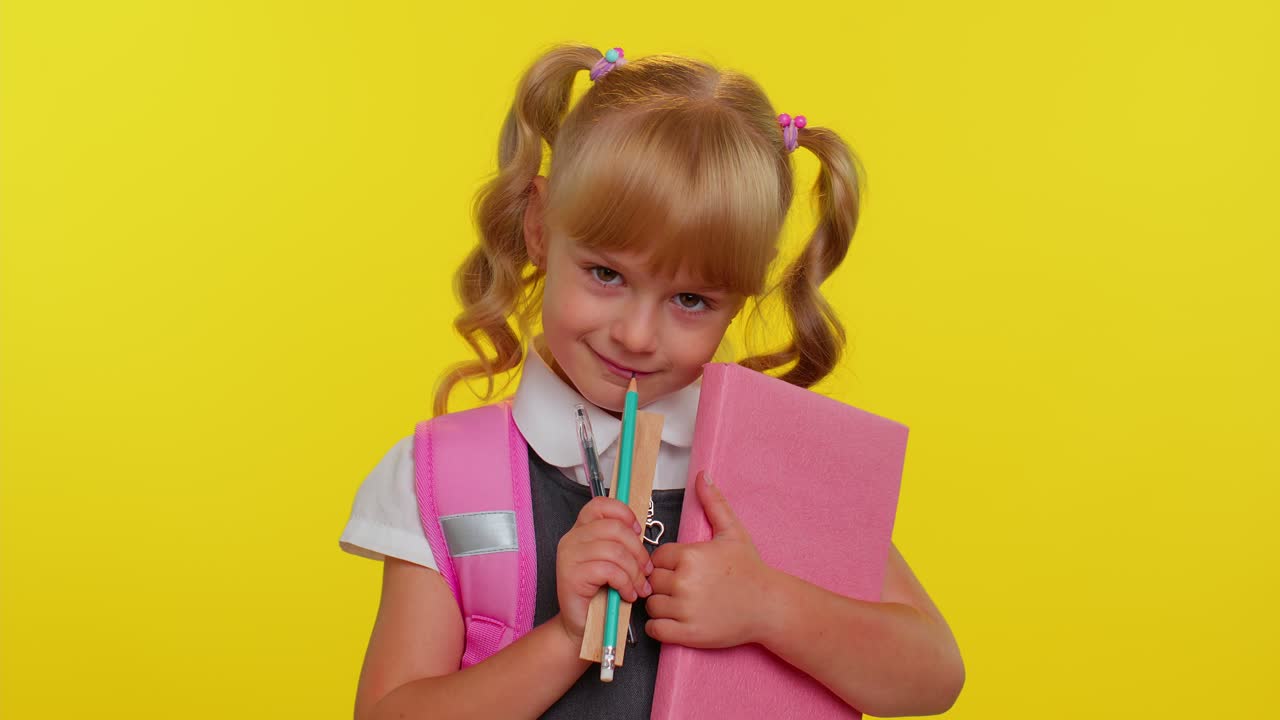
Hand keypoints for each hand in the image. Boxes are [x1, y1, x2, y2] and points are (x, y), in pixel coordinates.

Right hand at [555, 496, 652, 643]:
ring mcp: (569, 556)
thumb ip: (621, 543)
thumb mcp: (613, 562)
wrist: (582, 626)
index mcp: (581, 530)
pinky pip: (608, 570)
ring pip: (614, 550)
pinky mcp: (571, 575)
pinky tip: (627, 594)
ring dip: (633, 571)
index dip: (623, 514)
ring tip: (638, 587)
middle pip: (614, 528)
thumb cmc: (601, 595)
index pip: (601, 505)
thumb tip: (640, 531)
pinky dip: (625, 583)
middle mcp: (571, 539)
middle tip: (645, 571)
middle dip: (638, 551)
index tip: (637, 532)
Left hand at [645, 471, 775, 648]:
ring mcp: (685, 609)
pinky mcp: (688, 633)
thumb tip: (703, 475)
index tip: (679, 569)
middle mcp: (684, 582)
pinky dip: (659, 627)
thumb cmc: (750, 570)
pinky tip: (674, 620)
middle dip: (661, 583)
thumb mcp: (733, 532)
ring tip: (678, 603)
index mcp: (690, 556)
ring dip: (659, 605)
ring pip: (651, 605)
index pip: (656, 557)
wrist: (769, 606)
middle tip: (680, 587)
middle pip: (650, 580)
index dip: (665, 563)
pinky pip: (654, 630)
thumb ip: (714, 503)